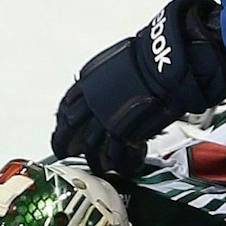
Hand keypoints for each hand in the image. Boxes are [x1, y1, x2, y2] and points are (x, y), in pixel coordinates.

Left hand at [52, 0, 225, 179]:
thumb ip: (109, 79)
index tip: (62, 127)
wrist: (163, 66)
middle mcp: (92, 104)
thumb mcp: (118, 62)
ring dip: (95, 160)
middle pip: (69, 130)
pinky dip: (121, 164)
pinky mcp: (123, 135)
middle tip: (65, 153)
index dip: (62, 121)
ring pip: (92, 148)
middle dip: (63, 144)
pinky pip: (118, 156)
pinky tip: (124, 168)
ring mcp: (105, 121)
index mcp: (88, 83)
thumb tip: (113, 84)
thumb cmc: (148, 57)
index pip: (66, 107)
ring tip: (100, 168)